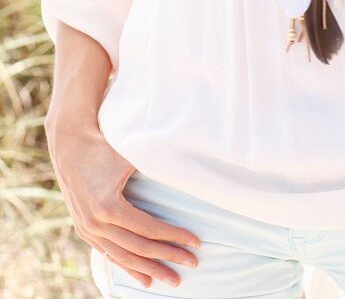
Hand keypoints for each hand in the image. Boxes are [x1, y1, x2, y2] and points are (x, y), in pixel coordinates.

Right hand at [45, 117, 201, 288]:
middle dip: (168, 257)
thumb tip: (187, 175)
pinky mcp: (84, 230)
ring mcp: (87, 229)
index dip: (174, 237)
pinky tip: (144, 276)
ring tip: (172, 279)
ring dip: (149, 269)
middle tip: (193, 264)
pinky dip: (128, 266)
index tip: (196, 242)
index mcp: (107, 207)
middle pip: (139, 248)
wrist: (70, 143)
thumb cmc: (105, 145)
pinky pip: (109, 253)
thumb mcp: (130, 156)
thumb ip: (154, 168)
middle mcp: (95, 223)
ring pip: (123, 257)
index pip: (149, 229)